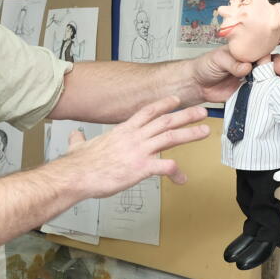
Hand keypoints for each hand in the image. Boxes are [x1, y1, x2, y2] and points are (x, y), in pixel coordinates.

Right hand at [60, 96, 210, 197]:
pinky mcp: (140, 168)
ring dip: (190, 133)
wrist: (75, 175)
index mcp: (122, 131)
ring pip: (171, 137)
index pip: (147, 111)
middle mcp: (134, 137)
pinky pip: (165, 167)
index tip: (176, 100)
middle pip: (165, 120)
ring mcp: (139, 151)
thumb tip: (75, 136)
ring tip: (204, 131)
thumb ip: (79, 140)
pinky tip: (182, 178)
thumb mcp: (78, 147)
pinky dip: (177, 172)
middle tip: (201, 111)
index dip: (164, 104)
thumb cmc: (78, 164)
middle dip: (186, 114)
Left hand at [190, 36, 279, 103]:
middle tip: (275, 67)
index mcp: (245, 49)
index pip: (263, 41)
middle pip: (272, 59)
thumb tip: (246, 67)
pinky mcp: (250, 89)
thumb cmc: (206, 66)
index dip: (277, 38)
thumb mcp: (218, 59)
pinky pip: (265, 89)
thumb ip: (232, 63)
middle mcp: (251, 61)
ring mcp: (252, 76)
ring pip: (272, 74)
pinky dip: (274, 90)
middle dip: (279, 61)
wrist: (198, 85)